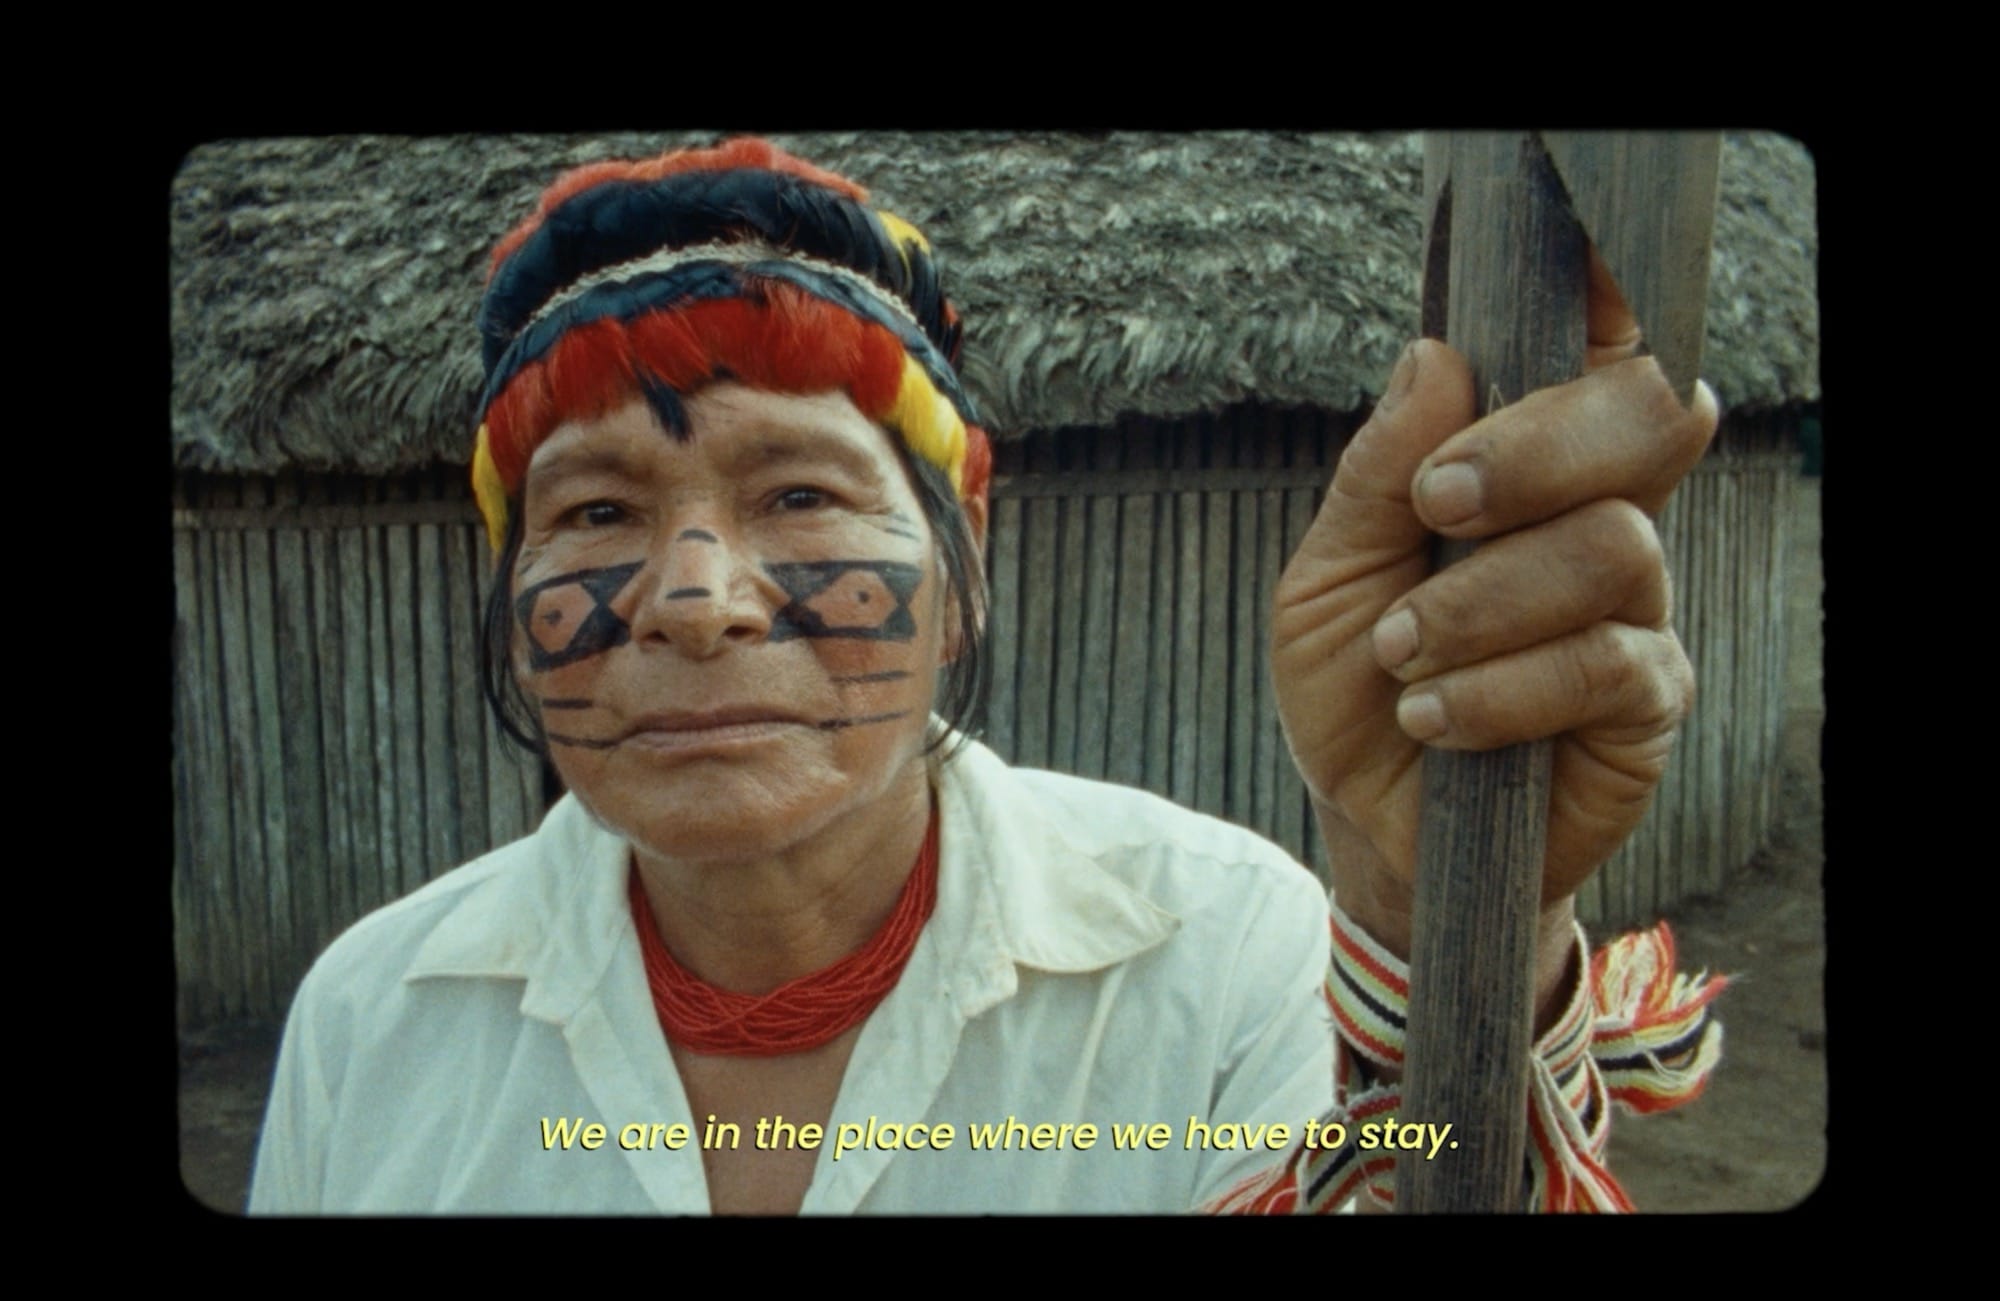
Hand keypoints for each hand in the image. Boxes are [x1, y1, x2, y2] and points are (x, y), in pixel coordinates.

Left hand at [1271, 261, 1718, 954]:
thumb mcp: (1325, 580)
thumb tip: (1435, 355)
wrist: (1370, 827)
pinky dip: (1505, 686)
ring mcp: (1634, 607)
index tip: (1581, 277)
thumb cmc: (1355, 691)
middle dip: (1533, 449)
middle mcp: (1594, 517)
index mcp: (1520, 468)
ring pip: (1616, 544)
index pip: (1595, 360)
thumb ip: (1377, 475)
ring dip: (1486, 601)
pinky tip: (1438, 717)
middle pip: (1642, 417)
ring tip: (1402, 657)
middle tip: (1436, 506)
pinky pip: (1610, 661)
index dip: (1609, 301)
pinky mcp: (1648, 702)